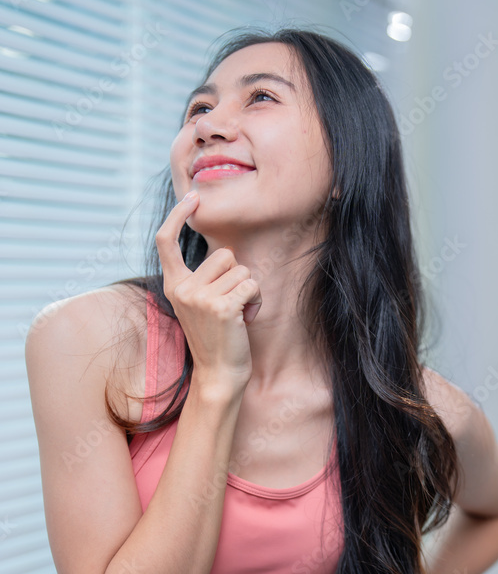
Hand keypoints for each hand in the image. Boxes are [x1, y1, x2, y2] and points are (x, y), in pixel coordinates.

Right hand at [155, 191, 262, 390]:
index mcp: (173, 286)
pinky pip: (251, 285)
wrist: (218, 375)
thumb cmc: (216, 339)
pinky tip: (244, 321)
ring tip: (236, 316)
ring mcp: (200, 298)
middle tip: (229, 307)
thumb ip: (202, 278)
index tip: (192, 198)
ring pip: (241, 270)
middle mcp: (182, 289)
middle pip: (223, 255)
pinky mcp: (221, 307)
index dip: (176, 215)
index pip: (165, 242)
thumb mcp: (200, 304)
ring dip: (248, 291)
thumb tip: (223, 250)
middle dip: (236, 277)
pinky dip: (256, 301)